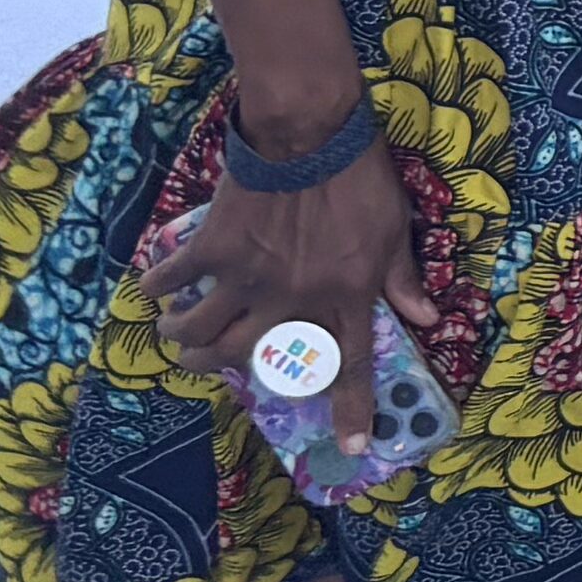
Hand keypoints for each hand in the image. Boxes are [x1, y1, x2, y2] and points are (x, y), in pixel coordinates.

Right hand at [142, 125, 422, 384]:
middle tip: (202, 360)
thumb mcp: (395, 228)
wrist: (311, 134)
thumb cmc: (360, 178)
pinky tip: (155, 287)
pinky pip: (175, 280)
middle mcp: (294, 299)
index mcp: (345, 295)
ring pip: (202, 331)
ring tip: (176, 330)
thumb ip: (402, 278)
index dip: (353, 407)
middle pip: (247, 356)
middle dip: (215, 366)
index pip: (351, 362)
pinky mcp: (215, 249)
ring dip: (182, 337)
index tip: (352, 447)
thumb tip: (427, 318)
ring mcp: (250, 278)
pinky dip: (159, 286)